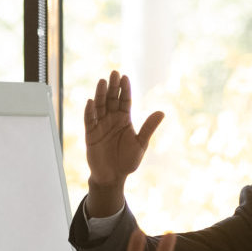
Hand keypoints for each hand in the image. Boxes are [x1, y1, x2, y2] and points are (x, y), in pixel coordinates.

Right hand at [84, 71, 164, 196]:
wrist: (113, 177)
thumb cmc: (128, 161)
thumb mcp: (141, 144)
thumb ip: (148, 127)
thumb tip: (162, 112)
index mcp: (124, 120)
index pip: (124, 100)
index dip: (125, 89)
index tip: (125, 77)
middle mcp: (111, 119)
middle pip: (111, 99)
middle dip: (112, 87)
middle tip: (114, 73)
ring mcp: (100, 125)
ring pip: (99, 106)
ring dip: (100, 94)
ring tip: (102, 82)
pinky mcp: (90, 134)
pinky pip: (89, 120)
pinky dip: (89, 111)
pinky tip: (90, 102)